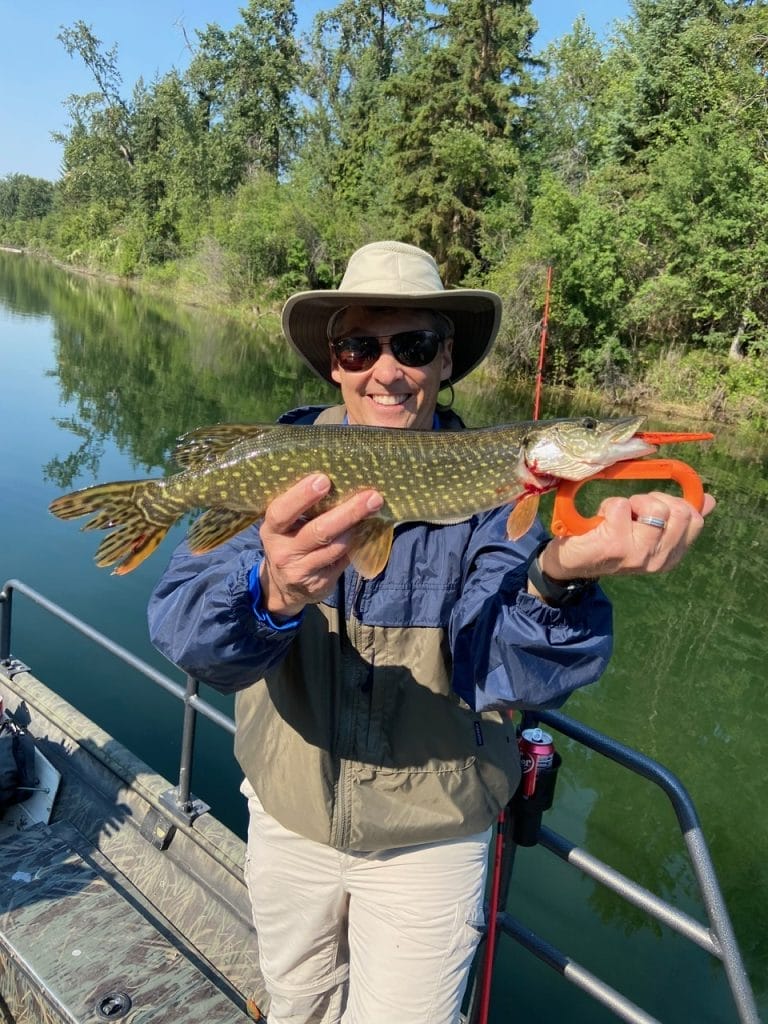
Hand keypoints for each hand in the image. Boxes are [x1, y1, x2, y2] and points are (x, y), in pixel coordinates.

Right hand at [259, 474, 383, 616]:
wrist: (283, 589)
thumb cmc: (289, 543)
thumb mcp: (285, 528)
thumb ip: (300, 509)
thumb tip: (338, 480)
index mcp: (271, 530)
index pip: (282, 512)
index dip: (301, 496)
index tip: (324, 479)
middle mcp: (283, 551)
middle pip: (318, 531)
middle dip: (348, 512)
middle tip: (371, 496)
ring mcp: (300, 570)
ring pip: (335, 547)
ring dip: (356, 527)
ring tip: (373, 507)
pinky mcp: (318, 584)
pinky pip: (343, 560)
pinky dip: (356, 544)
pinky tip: (367, 530)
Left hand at [538, 490, 715, 581]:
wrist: (570, 563)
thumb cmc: (609, 542)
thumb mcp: (646, 532)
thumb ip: (676, 518)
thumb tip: (709, 500)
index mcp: (670, 557)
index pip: (695, 521)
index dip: (675, 503)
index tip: (653, 507)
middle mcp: (658, 560)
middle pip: (680, 511)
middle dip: (654, 500)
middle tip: (633, 511)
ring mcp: (638, 555)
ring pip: (656, 508)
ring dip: (632, 502)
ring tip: (617, 516)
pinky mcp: (615, 545)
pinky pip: (621, 505)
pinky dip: (609, 505)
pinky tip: (601, 522)